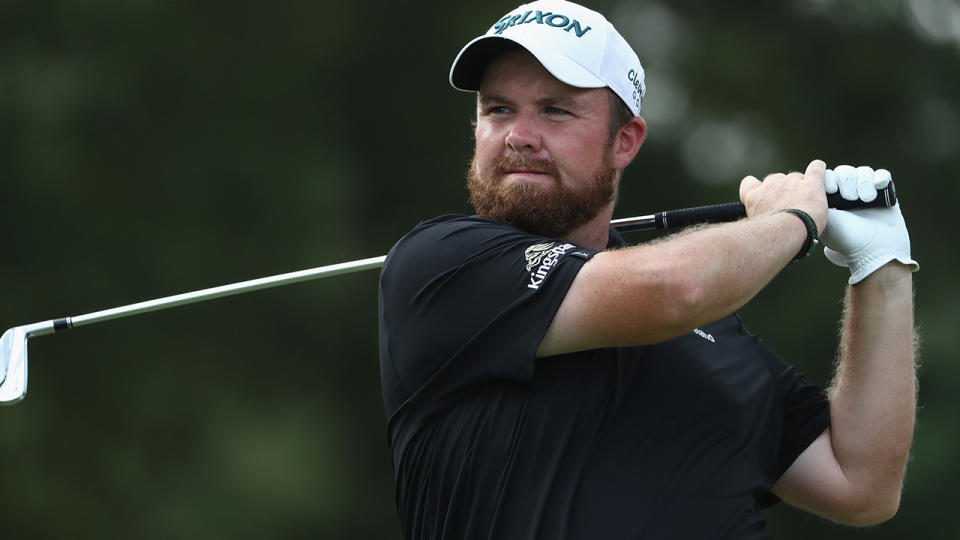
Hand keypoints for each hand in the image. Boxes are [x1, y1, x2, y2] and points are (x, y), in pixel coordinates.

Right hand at [740, 160, 828, 231]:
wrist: (785, 232)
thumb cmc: (769, 237)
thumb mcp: (755, 227)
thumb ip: (759, 219)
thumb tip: (763, 226)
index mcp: (754, 197)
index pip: (749, 183)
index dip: (758, 189)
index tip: (764, 197)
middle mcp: (770, 185)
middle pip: (776, 179)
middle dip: (782, 190)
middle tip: (789, 206)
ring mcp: (791, 182)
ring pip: (796, 177)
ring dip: (800, 187)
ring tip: (806, 204)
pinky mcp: (812, 184)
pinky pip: (816, 169)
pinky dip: (818, 169)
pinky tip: (820, 172)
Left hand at [821, 165, 918, 283]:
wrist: (874, 250)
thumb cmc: (847, 238)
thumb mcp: (825, 219)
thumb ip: (815, 202)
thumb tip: (806, 189)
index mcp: (831, 202)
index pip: (829, 177)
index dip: (831, 179)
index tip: (832, 190)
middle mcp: (848, 197)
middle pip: (846, 173)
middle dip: (847, 182)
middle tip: (850, 198)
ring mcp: (867, 195)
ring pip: (863, 173)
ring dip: (863, 182)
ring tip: (866, 199)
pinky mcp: (886, 196)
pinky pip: (882, 176)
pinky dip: (880, 178)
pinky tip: (878, 187)